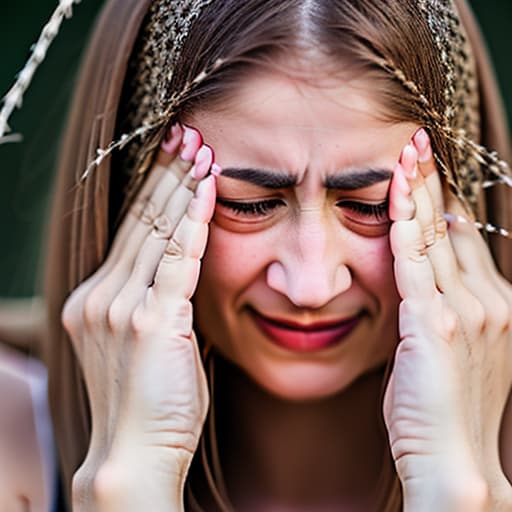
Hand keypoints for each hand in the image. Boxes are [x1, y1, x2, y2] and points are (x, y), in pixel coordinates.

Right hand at [62, 125, 217, 510]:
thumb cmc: (152, 404)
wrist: (135, 454)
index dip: (154, 191)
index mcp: (100, 299)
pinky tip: (209, 187)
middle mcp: (103, 295)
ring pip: (156, 230)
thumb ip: (164, 305)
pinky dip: (194, 220)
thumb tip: (186, 275)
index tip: (175, 158)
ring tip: (200, 148)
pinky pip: (177, 258)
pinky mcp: (150, 321)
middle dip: (167, 175)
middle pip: (140, 221)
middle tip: (188, 136)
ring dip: (181, 186)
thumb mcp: (153, 345)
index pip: (132, 231)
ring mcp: (122, 306)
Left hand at [383, 129, 511, 510]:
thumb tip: (419, 284)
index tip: (423, 174)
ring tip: (406, 151)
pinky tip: (394, 191)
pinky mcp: (436, 322)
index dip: (442, 203)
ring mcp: (468, 309)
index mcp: (494, 305)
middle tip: (416, 143)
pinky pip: (414, 260)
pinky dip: (403, 222)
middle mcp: (490, 300)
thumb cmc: (442, 409)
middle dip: (432, 183)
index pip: (463, 240)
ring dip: (418, 191)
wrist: (454, 460)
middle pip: (453, 227)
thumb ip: (436, 313)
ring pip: (436, 235)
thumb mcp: (446, 352)